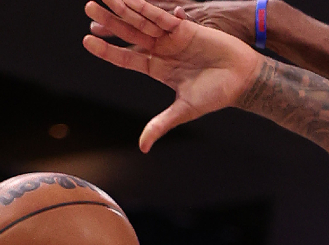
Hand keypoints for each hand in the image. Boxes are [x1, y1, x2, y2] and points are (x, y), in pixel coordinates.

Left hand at [83, 0, 263, 150]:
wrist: (242, 79)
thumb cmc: (216, 95)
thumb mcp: (184, 110)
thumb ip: (161, 124)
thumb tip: (143, 147)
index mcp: (156, 69)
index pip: (125, 58)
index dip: (106, 50)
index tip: (86, 40)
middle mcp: (161, 51)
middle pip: (129, 34)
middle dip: (109, 22)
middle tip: (89, 7)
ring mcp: (172, 38)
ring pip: (142, 21)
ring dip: (124, 8)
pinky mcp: (185, 27)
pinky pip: (162, 15)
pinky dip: (147, 7)